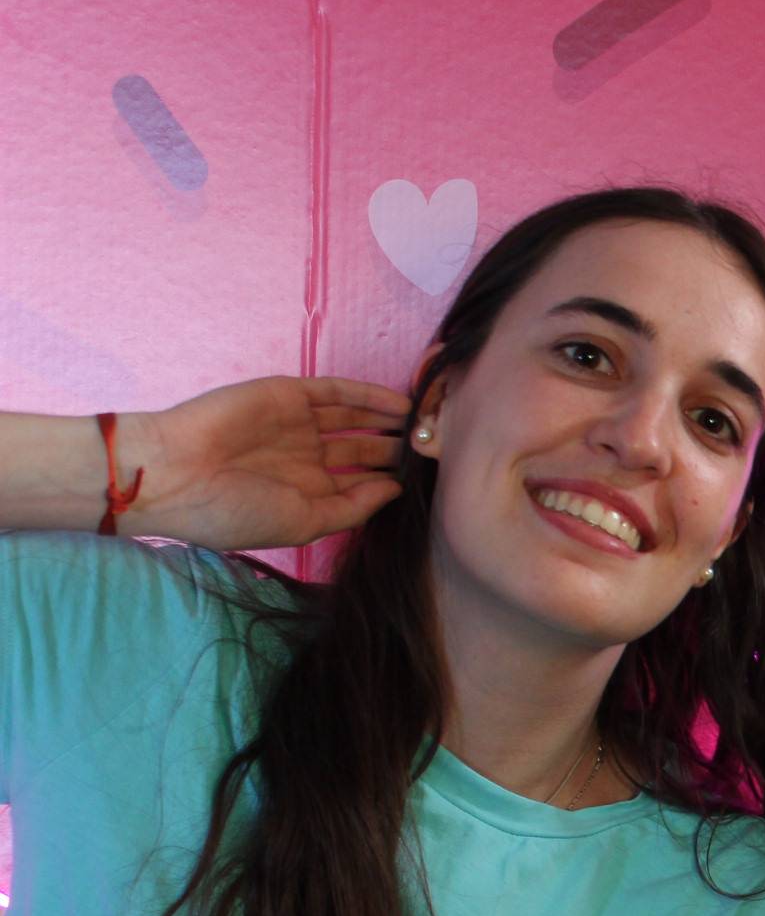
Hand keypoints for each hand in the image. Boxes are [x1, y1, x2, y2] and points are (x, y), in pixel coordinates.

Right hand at [124, 376, 409, 549]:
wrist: (175, 474)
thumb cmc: (233, 511)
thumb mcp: (303, 523)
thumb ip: (352, 508)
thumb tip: (394, 491)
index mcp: (307, 494)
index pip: (362, 484)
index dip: (394, 481)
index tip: (433, 483)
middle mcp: (306, 459)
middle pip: (365, 449)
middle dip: (399, 449)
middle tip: (438, 449)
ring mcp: (298, 426)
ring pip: (357, 419)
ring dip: (391, 421)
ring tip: (429, 423)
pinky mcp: (288, 395)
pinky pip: (337, 392)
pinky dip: (370, 396)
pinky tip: (402, 403)